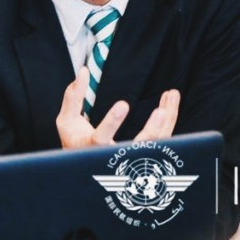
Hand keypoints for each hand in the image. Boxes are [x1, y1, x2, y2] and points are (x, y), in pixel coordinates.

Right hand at [56, 67, 179, 148]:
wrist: (86, 169)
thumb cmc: (75, 141)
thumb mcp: (67, 121)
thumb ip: (73, 97)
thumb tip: (84, 71)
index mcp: (92, 148)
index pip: (102, 137)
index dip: (112, 122)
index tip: (123, 104)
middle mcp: (116, 157)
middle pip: (138, 148)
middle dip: (152, 130)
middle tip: (160, 111)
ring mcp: (134, 158)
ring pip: (158, 142)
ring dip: (167, 118)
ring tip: (171, 93)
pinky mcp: (146, 154)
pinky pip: (163, 138)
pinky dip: (169, 120)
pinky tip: (169, 102)